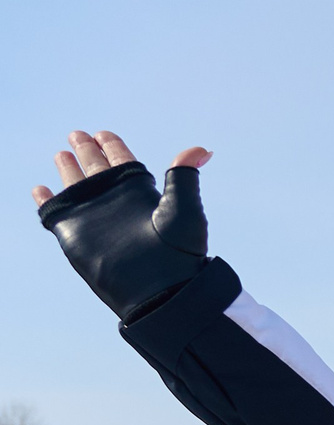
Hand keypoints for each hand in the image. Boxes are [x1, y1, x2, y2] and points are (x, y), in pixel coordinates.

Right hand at [32, 131, 213, 321]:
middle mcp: (114, 201)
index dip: (113, 146)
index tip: (104, 134)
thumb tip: (203, 149)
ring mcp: (92, 215)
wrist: (159, 290)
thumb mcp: (185, 209)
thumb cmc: (179, 253)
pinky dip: (44, 199)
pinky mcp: (72, 232)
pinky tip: (40, 189)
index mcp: (139, 192)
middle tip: (78, 134)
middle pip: (97, 168)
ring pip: (76, 184)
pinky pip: (53, 210)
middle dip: (87, 150)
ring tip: (62, 154)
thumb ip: (184, 176)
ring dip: (68, 167)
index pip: (122, 161)